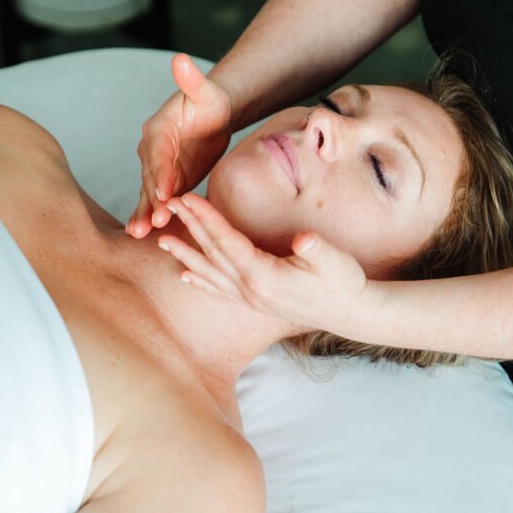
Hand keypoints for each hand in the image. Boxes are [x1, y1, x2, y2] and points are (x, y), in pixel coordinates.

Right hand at [127, 54, 231, 237]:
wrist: (212, 114)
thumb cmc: (211, 101)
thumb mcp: (206, 91)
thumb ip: (193, 80)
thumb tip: (181, 60)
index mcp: (159, 129)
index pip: (158, 153)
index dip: (161, 173)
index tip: (165, 192)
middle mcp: (151, 148)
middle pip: (151, 177)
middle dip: (153, 200)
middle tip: (156, 222)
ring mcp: (157, 166)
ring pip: (150, 192)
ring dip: (146, 213)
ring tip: (140, 234)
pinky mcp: (166, 180)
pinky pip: (157, 200)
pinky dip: (151, 216)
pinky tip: (145, 235)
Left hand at [157, 193, 378, 338]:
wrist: (352, 313)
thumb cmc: (345, 282)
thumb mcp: (336, 262)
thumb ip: (318, 250)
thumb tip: (304, 240)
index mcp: (265, 276)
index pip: (227, 242)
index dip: (206, 218)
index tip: (187, 198)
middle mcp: (251, 290)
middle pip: (212, 254)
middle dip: (190, 227)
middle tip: (169, 204)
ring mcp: (251, 298)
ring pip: (210, 273)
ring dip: (186, 255)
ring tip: (161, 242)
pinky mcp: (256, 302)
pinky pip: (220, 290)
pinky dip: (201, 281)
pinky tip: (185, 277)